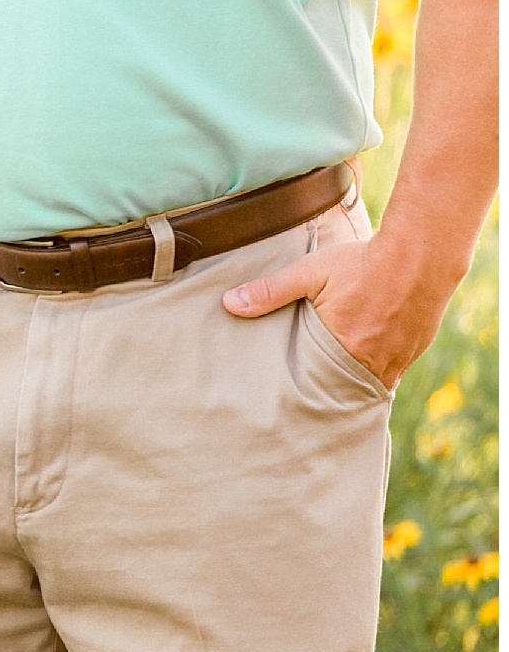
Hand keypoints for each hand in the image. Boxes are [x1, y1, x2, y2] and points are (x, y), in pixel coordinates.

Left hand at [221, 234, 463, 390]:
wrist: (422, 253)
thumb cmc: (362, 262)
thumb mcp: (310, 272)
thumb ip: (271, 290)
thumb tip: (229, 303)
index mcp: (345, 348)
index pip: (320, 385)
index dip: (308, 392)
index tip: (293, 398)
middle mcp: (375, 360)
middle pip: (347, 387)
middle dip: (331, 391)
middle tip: (313, 398)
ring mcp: (401, 356)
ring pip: (374, 381)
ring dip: (356, 381)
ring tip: (337, 384)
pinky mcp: (418, 346)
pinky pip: (396, 370)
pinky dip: (380, 370)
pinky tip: (367, 364)